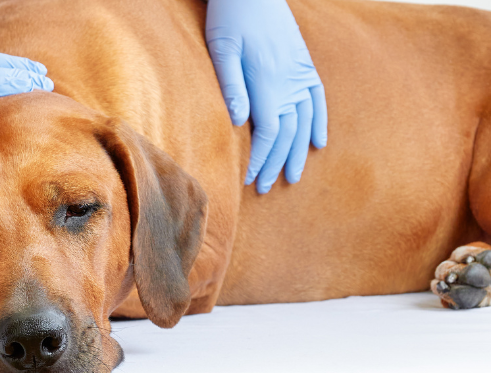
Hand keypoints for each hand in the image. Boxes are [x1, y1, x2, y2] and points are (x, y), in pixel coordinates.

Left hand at [206, 0, 327, 193]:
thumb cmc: (230, 16)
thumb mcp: (221, 48)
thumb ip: (231, 85)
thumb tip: (238, 122)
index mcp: (267, 80)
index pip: (267, 133)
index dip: (260, 159)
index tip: (249, 180)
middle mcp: (289, 80)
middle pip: (286, 133)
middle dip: (276, 163)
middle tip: (264, 188)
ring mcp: (301, 72)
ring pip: (304, 121)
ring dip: (298, 152)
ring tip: (292, 177)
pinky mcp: (305, 63)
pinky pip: (318, 99)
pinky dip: (319, 122)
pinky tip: (318, 143)